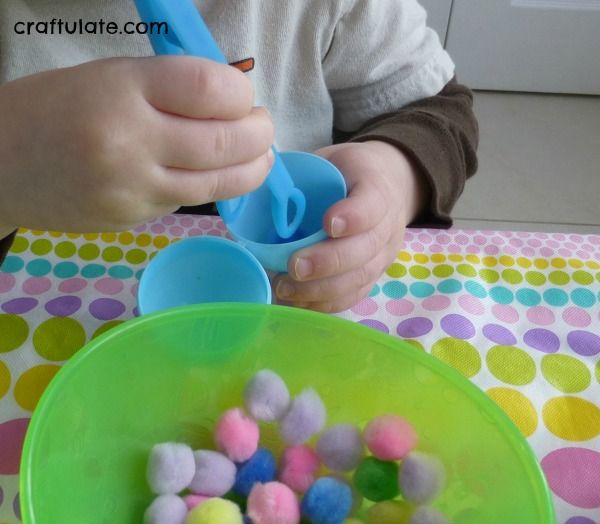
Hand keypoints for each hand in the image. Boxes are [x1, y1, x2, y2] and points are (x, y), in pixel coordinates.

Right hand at [0, 56, 273, 232]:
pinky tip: (212, 173)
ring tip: (261, 155)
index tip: (245, 96)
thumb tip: (232, 99)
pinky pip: (189, 201)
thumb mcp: (108, 76)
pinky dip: (212, 185)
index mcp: (122, 89)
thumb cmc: (52, 108)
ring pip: (219, 183)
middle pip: (226, 141)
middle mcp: (131, 142)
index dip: (241, 93)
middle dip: (260, 133)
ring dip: (253, 168)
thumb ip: (171, 87)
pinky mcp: (134, 220)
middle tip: (263, 126)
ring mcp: (134, 189)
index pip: (209, 89)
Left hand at [273, 141, 428, 312]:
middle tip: (294, 266)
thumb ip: (305, 173)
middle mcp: (387, 226)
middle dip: (328, 262)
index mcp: (377, 188)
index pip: (372, 204)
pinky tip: (298, 301)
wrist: (387, 186)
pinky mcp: (373, 276)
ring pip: (359, 278)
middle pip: (365, 249)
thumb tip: (256, 188)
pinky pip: (353, 296)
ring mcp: (383, 255)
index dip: (353, 216)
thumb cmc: (349, 172)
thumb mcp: (333, 159)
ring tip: (286, 288)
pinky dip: (325, 303)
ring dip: (321, 289)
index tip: (328, 223)